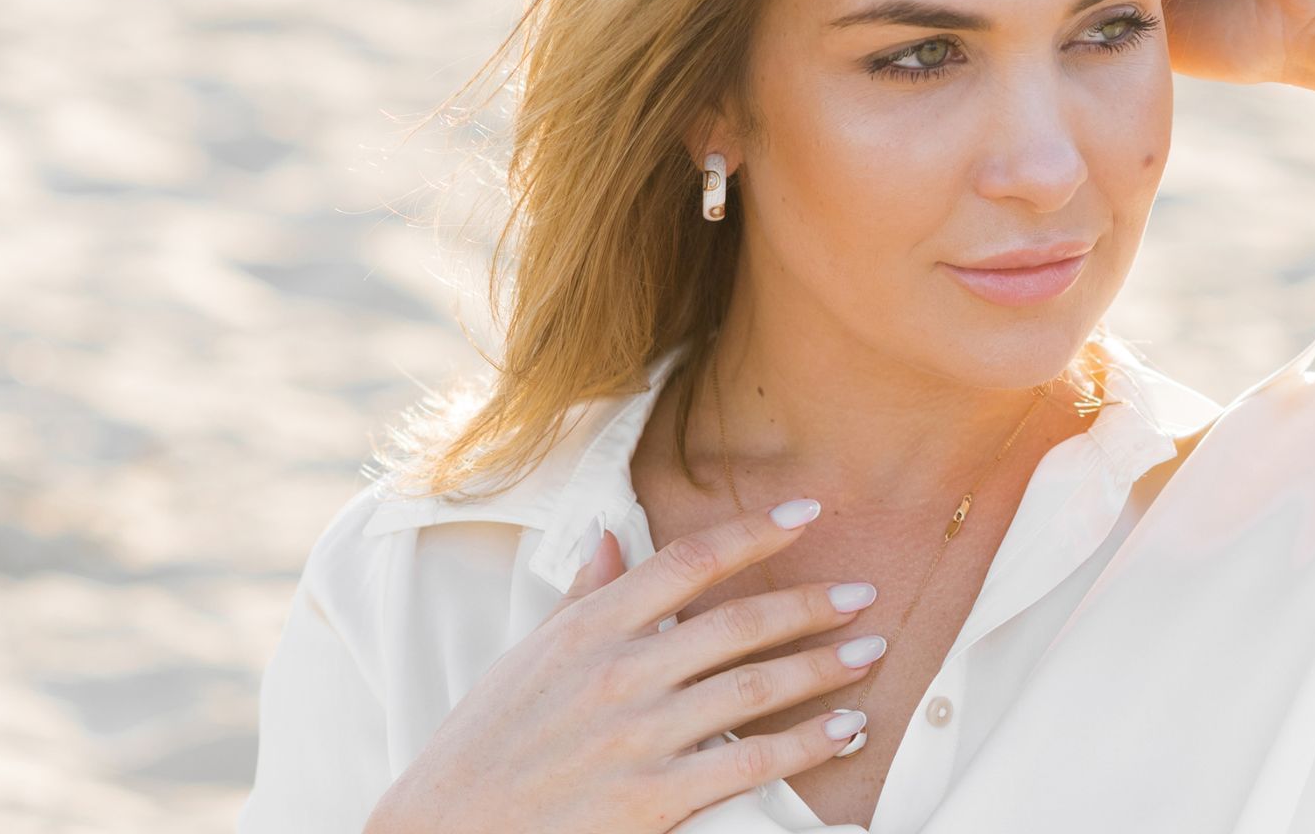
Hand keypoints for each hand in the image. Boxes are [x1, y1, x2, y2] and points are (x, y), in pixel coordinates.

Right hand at [365, 503, 882, 833]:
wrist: (445, 831)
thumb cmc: (484, 745)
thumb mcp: (526, 657)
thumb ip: (580, 597)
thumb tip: (610, 537)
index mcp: (588, 627)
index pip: (688, 562)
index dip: (755, 532)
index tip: (807, 514)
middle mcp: (618, 671)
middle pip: (740, 622)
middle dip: (812, 605)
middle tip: (864, 594)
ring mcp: (637, 735)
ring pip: (756, 688)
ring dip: (823, 669)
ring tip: (869, 655)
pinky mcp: (652, 799)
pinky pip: (750, 763)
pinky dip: (807, 744)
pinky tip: (843, 730)